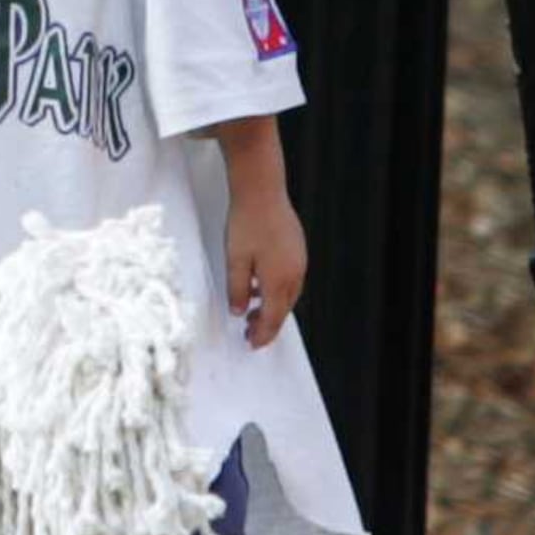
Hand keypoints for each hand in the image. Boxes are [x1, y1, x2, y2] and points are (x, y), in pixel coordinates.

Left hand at [224, 186, 307, 349]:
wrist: (262, 190)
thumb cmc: (247, 223)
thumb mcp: (235, 260)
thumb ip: (237, 289)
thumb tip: (239, 311)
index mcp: (279, 280)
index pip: (273, 318)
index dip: (262, 334)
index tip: (251, 343)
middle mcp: (295, 273)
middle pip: (284, 309)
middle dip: (269, 324)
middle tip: (250, 332)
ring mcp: (300, 260)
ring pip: (289, 294)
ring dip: (274, 307)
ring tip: (255, 311)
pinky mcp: (298, 248)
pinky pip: (291, 278)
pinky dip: (278, 290)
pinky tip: (263, 286)